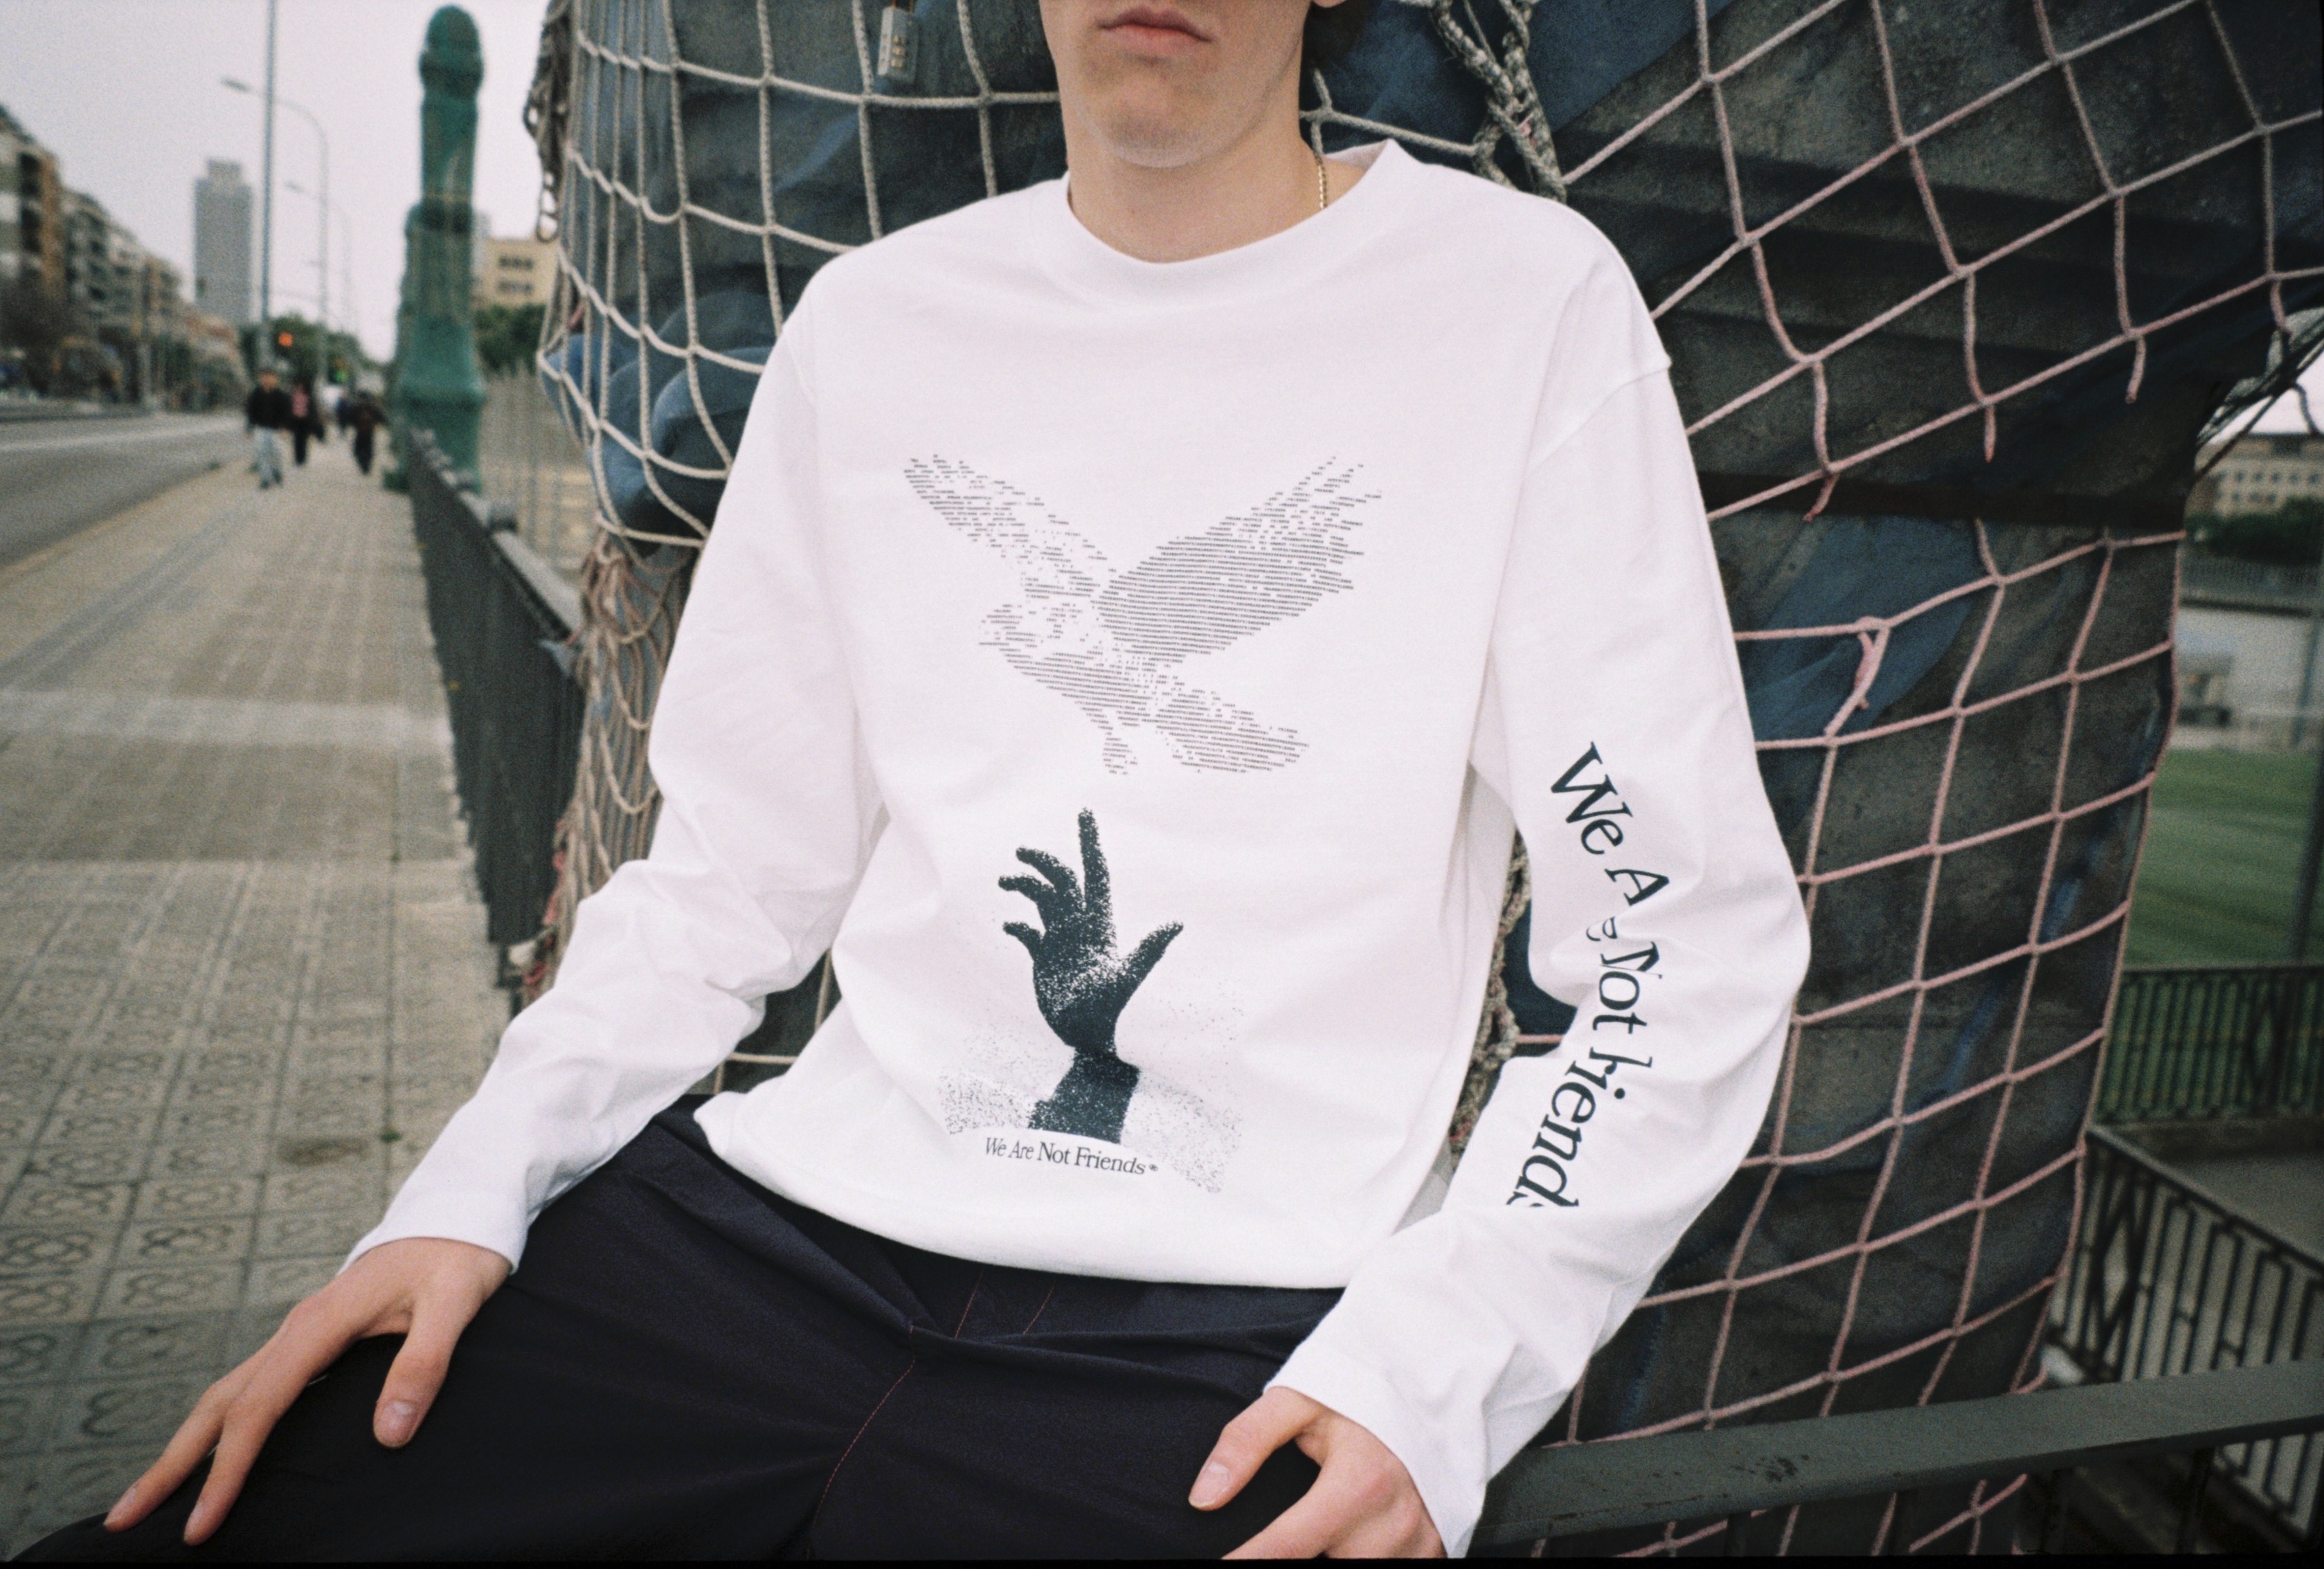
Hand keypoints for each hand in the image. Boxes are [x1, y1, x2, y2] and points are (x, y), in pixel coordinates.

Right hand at [105, 1236, 508, 1544]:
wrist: (459, 1215)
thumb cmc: (459, 1258)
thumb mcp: (457, 1304)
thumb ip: (424, 1364)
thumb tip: (388, 1435)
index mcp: (321, 1323)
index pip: (259, 1407)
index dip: (227, 1469)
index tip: (200, 1523)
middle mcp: (297, 1328)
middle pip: (219, 1403)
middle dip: (171, 1463)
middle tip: (122, 1519)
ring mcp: (300, 1332)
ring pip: (227, 1394)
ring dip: (187, 1446)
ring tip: (150, 1495)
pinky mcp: (311, 1337)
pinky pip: (253, 1386)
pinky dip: (222, 1425)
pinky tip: (216, 1452)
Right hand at [1001, 808, 1179, 1057]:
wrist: (1087, 1038)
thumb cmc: (1109, 1012)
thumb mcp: (1128, 980)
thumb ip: (1148, 951)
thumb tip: (1178, 924)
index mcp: (1098, 922)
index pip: (1094, 873)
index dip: (1090, 842)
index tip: (1085, 812)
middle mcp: (1079, 925)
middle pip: (1061, 879)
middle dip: (1042, 860)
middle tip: (1020, 852)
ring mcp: (1061, 940)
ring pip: (1042, 899)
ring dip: (1024, 885)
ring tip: (1004, 882)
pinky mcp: (1044, 959)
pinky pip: (1028, 932)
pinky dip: (1016, 925)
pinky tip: (1008, 928)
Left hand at [1193, 1387, 1443, 1557]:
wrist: (1429, 1384)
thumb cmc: (1357, 1392)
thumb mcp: (1297, 1400)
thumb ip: (1245, 1442)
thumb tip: (1203, 1497)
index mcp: (1359, 1482)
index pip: (1286, 1548)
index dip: (1245, 1562)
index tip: (1219, 1564)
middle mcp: (1395, 1521)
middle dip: (1295, 1557)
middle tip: (1269, 1541)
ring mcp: (1420, 1541)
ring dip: (1330, 1558)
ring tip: (1315, 1534)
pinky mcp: (1434, 1549)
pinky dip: (1365, 1558)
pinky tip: (1347, 1541)